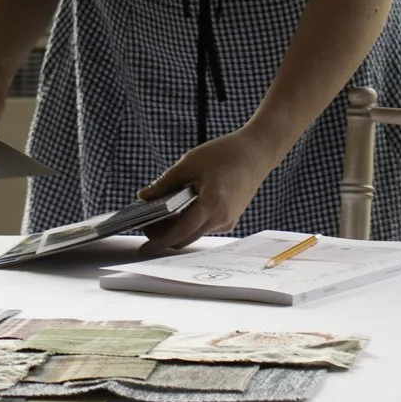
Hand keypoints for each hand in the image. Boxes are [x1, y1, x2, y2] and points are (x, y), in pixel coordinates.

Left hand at [137, 128, 276, 252]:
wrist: (256, 153)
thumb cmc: (225, 153)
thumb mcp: (190, 162)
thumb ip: (166, 182)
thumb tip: (144, 197)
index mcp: (211, 204)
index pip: (179, 232)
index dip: (159, 241)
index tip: (144, 248)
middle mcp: (220, 218)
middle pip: (185, 238)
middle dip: (164, 236)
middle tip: (146, 224)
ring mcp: (226, 221)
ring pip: (194, 233)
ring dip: (175, 229)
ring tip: (158, 214)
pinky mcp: (229, 219)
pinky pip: (204, 227)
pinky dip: (188, 223)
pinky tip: (178, 209)